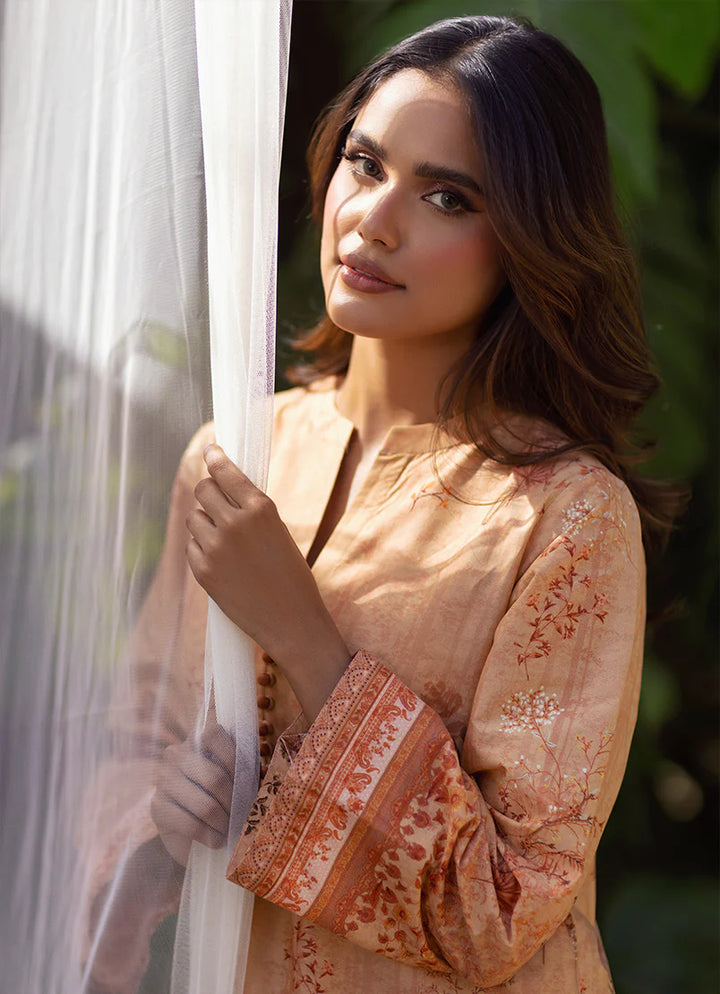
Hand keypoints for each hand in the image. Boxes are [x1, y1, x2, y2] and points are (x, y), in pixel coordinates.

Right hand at [150, 709, 234, 866]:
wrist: (193, 832)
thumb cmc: (222, 797)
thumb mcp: (237, 777)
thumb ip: (247, 766)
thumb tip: (268, 772)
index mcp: (198, 739)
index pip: (213, 732)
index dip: (233, 754)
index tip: (247, 775)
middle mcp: (177, 754)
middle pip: (215, 777)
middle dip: (235, 802)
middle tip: (244, 815)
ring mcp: (164, 780)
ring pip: (204, 804)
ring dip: (224, 822)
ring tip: (232, 829)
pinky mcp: (157, 808)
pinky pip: (190, 824)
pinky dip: (210, 836)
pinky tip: (217, 839)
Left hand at [185, 444, 349, 718]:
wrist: (291, 621)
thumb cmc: (291, 576)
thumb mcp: (279, 532)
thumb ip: (251, 510)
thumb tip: (221, 485)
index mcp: (261, 508)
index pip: (226, 472)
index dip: (215, 458)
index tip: (211, 450)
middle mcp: (235, 523)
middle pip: (202, 490)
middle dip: (207, 492)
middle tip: (214, 500)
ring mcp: (216, 547)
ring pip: (193, 517)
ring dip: (203, 521)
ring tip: (224, 538)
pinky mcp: (202, 570)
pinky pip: (192, 545)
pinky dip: (202, 548)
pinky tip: (222, 562)